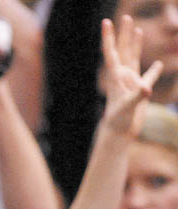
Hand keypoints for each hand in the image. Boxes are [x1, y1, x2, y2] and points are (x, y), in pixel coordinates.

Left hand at [101, 15, 162, 135]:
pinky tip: (160, 64)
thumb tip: (147, 88)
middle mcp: (121, 76)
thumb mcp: (128, 107)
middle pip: (123, 50)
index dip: (108, 37)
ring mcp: (130, 82)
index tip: (105, 22)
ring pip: (134, 58)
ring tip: (138, 30)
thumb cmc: (119, 121)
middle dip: (124, 34)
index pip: (111, 53)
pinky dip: (154, 71)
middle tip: (126, 17)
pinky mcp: (139, 90)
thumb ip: (137, 96)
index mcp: (115, 77)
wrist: (120, 132)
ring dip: (136, 44)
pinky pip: (148, 77)